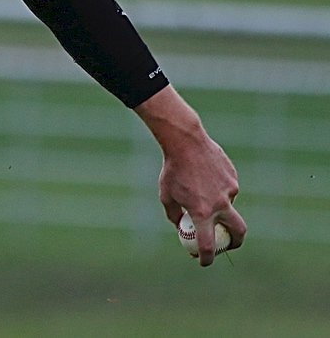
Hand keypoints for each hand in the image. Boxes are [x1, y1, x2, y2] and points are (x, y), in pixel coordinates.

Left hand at [134, 85, 246, 265]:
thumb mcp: (166, 195)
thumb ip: (175, 215)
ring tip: (200, 186)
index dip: (206, 257)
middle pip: (238, 232)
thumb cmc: (172, 170)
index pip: (208, 244)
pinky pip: (228, 189)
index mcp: (202, 212)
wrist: (186, 142)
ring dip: (219, 204)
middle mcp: (220, 204)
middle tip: (228, 244)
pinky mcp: (234, 178)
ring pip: (228, 205)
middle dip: (236, 242)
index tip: (203, 261)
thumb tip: (181, 227)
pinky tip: (205, 175)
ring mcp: (230, 191)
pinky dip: (219, 189)